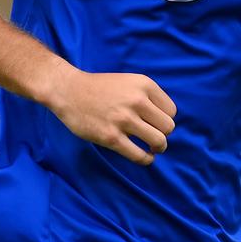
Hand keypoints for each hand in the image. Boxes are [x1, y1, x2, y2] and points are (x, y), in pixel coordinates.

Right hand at [44, 69, 177, 165]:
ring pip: (158, 141)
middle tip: (154, 137)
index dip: (165, 120)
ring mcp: (124, 119)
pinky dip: (146, 159)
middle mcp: (137, 101)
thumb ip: (148, 97)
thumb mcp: (130, 82)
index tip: (155, 123)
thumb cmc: (100, 88)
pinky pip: (139, 155)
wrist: (69, 90)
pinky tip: (144, 157)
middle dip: (164, 135)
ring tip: (152, 148)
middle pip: (168, 127)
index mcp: (144, 85)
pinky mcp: (111, 137)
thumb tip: (165, 120)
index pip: (171, 111)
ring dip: (158, 148)